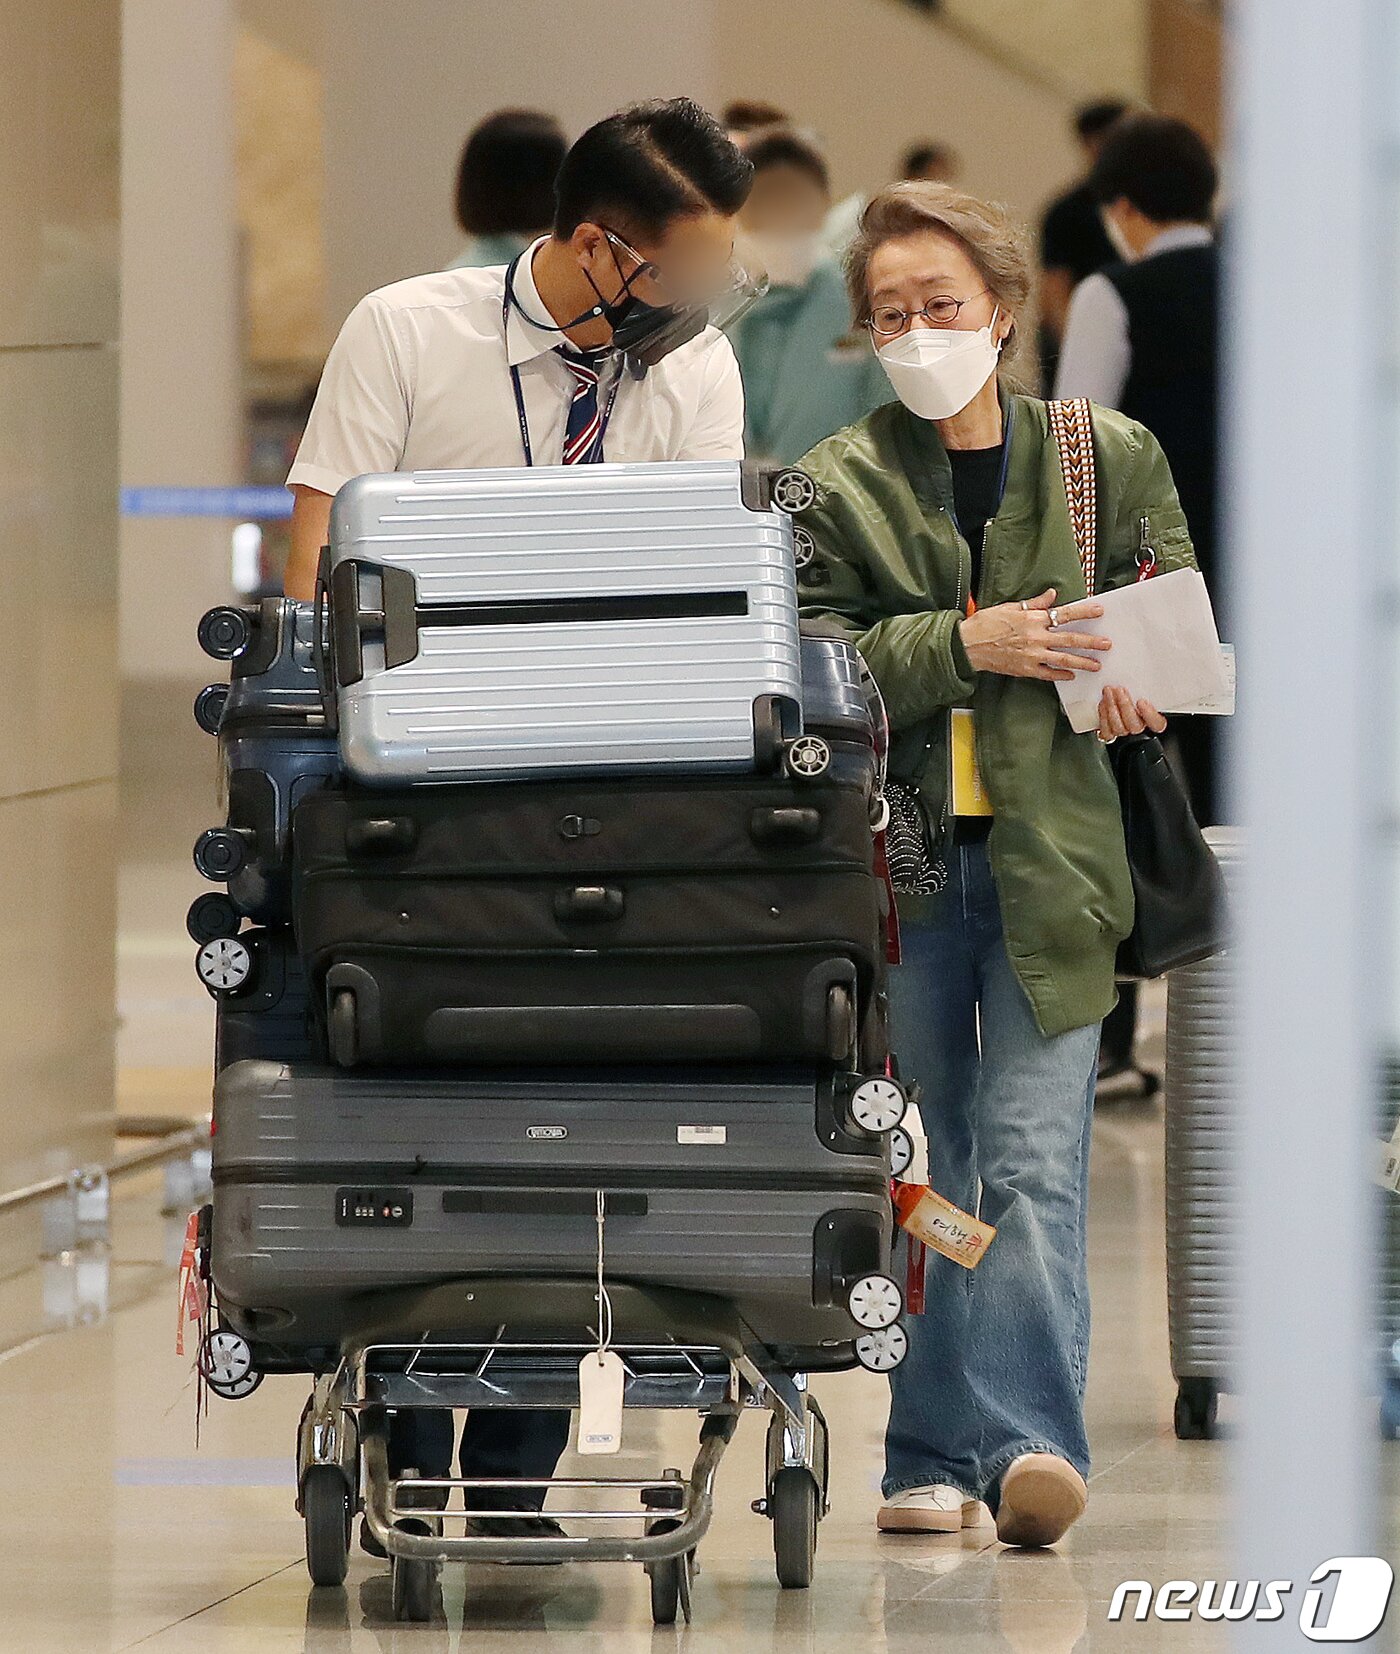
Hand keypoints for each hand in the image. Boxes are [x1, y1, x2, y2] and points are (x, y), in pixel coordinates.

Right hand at [958, 587, 1111, 682]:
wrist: (968, 645)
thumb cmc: (986, 624)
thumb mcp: (1010, 607)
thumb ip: (1035, 603)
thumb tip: (1052, 595)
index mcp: (1033, 619)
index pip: (1065, 614)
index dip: (1084, 613)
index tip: (1099, 612)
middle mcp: (1036, 637)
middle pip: (1070, 639)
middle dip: (1091, 642)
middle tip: (1106, 644)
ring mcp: (1032, 655)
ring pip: (1064, 659)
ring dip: (1082, 662)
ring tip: (1096, 665)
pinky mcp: (1025, 669)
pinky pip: (1048, 674)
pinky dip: (1061, 674)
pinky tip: (1071, 675)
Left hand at [1097, 685, 1166, 741]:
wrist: (1117, 695)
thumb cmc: (1134, 689)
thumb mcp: (1144, 684)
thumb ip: (1148, 683)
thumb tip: (1150, 668)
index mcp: (1153, 719)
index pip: (1157, 724)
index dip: (1150, 715)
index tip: (1141, 701)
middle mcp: (1139, 726)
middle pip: (1135, 726)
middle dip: (1124, 706)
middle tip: (1119, 689)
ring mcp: (1124, 731)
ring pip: (1119, 729)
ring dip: (1111, 708)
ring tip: (1108, 692)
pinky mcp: (1110, 733)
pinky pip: (1106, 732)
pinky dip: (1103, 717)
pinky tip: (1103, 703)